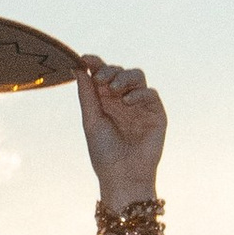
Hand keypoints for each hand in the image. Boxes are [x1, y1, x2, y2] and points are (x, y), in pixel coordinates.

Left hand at [78, 60, 165, 200]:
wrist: (122, 176)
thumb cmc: (104, 152)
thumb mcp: (91, 121)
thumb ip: (87, 94)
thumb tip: (77, 67)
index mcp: (105, 100)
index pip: (102, 74)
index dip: (95, 63)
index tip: (85, 58)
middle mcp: (123, 99)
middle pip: (119, 72)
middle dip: (109, 71)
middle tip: (100, 81)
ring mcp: (140, 105)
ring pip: (137, 76)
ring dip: (124, 77)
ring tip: (113, 89)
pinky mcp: (156, 113)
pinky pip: (150, 94)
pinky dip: (138, 93)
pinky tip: (127, 101)